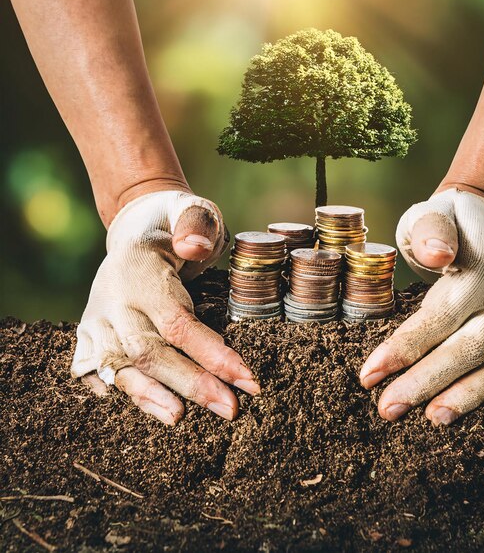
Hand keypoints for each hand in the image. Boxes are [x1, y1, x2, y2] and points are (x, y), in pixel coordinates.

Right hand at [72, 190, 259, 424]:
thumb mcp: (190, 209)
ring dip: (149, 398)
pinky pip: (94, 369)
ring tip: (179, 420)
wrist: (133, 227)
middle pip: (149, 352)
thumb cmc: (172, 222)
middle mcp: (113, 301)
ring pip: (119, 366)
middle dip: (191, 384)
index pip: (177, 323)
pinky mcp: (89, 333)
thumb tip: (193, 247)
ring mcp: (97, 319)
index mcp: (140, 273)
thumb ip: (194, 223)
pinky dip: (114, 392)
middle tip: (230, 409)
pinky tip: (140, 410)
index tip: (247, 379)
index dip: (211, 353)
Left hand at [360, 188, 483, 425]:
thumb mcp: (433, 215)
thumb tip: (438, 255)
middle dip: (426, 383)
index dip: (404, 348)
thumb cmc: (447, 226)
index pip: (438, 318)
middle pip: (466, 350)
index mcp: (479, 271)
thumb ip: (432, 230)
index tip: (368, 375)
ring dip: (468, 397)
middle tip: (388, 410)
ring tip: (434, 419)